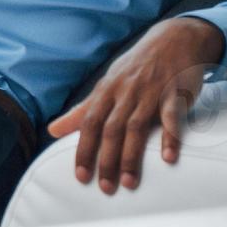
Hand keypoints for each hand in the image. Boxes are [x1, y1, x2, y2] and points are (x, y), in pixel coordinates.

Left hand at [46, 16, 225, 194]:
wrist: (175, 39)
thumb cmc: (137, 67)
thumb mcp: (107, 84)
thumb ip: (82, 110)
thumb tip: (52, 131)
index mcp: (107, 91)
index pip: (89, 123)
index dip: (84, 150)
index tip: (80, 176)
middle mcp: (126, 92)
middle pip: (111, 129)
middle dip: (106, 160)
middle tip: (105, 188)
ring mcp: (151, 92)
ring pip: (136, 127)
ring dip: (131, 156)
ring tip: (129, 183)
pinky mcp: (175, 93)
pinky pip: (171, 116)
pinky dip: (170, 136)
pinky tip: (168, 157)